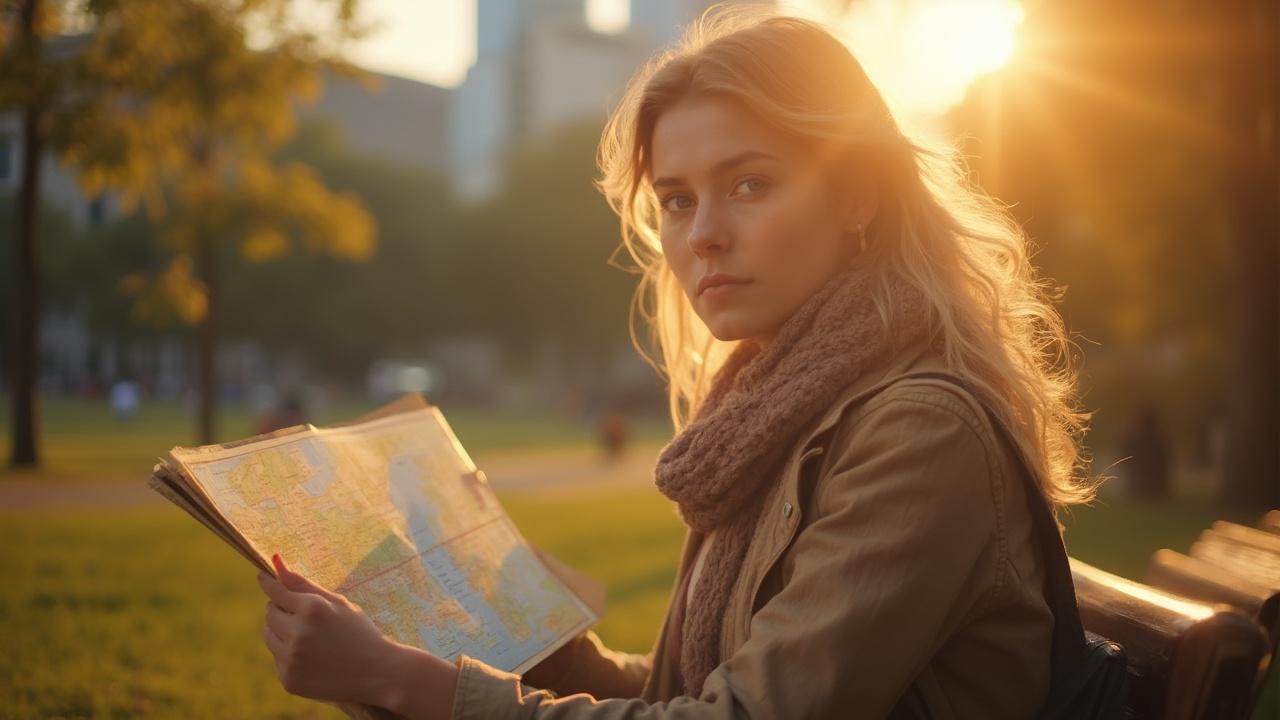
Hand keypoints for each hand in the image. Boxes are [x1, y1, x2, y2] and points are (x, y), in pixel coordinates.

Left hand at [256, 553, 396, 705]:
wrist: (377, 673)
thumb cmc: (358, 631)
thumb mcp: (337, 602)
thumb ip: (302, 583)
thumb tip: (274, 560)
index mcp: (313, 609)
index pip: (277, 591)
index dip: (269, 583)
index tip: (262, 576)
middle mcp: (298, 634)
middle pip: (269, 613)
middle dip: (281, 610)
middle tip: (302, 614)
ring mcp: (292, 660)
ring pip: (269, 636)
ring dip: (281, 632)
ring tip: (309, 636)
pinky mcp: (289, 680)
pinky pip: (277, 659)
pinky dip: (289, 655)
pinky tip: (313, 657)